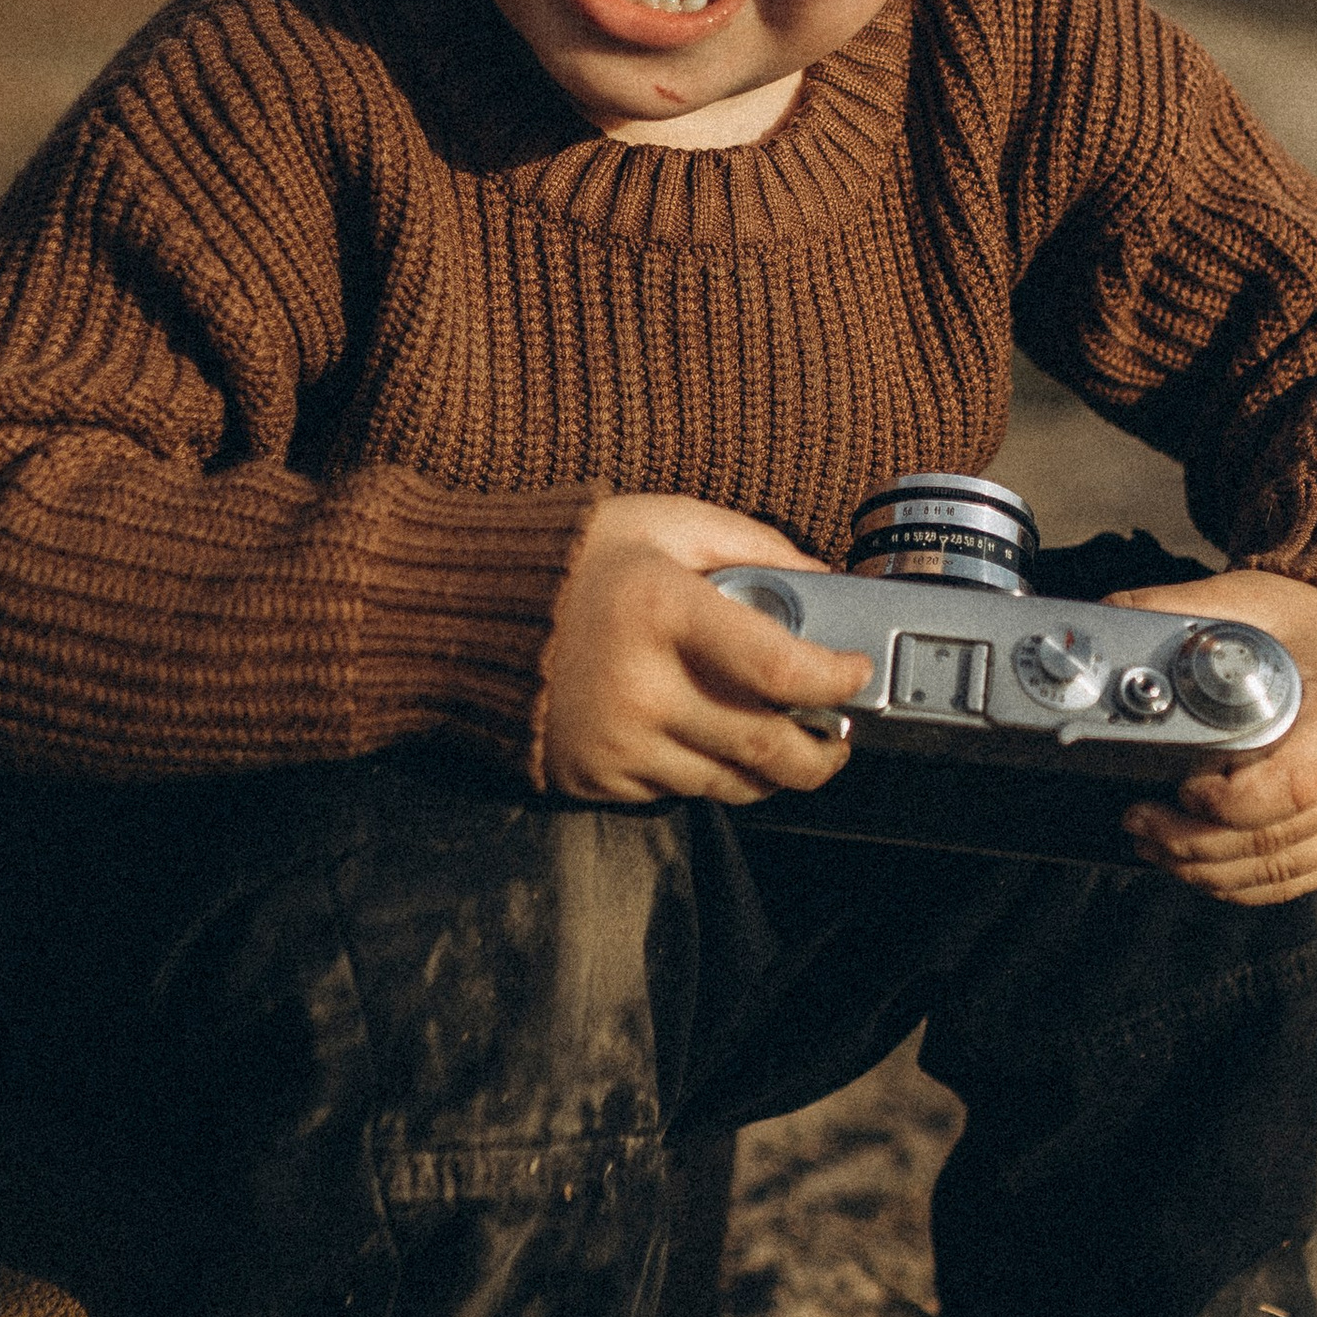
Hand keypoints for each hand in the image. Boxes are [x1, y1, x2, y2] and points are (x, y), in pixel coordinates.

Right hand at [539, 497, 874, 807]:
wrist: (461, 613)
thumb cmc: (572, 558)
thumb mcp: (662, 522)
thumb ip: (749, 543)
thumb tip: (823, 580)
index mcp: (665, 611)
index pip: (780, 669)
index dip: (836, 680)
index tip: (854, 672)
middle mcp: (643, 688)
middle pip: (767, 750)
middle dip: (822, 755)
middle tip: (839, 737)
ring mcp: (617, 743)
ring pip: (728, 785)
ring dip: (770, 773)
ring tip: (786, 745)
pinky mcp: (594, 779)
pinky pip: (674, 794)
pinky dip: (704, 773)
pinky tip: (706, 740)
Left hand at [1110, 570, 1316, 903]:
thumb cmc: (1303, 623)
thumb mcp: (1246, 603)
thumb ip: (1176, 613)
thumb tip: (1099, 623)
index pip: (1292, 786)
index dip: (1224, 801)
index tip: (1178, 785)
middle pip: (1274, 838)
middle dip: (1191, 842)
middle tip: (1135, 820)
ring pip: (1276, 871)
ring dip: (1203, 869)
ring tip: (1149, 843)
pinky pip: (1290, 881)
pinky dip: (1234, 882)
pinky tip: (1190, 864)